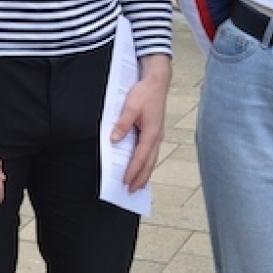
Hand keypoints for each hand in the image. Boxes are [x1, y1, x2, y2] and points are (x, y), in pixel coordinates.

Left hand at [110, 53, 171, 192]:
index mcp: (152, 133)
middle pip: (149, 163)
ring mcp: (157, 135)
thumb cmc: (145, 93)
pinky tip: (142, 166)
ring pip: (152, 159)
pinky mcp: (155, 131)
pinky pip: (151, 152)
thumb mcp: (130, 107)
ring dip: (145, 173)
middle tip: (131, 191)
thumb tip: (114, 140)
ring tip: (137, 185)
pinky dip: (146, 163)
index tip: (125, 182)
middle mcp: (157, 137)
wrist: (157, 81)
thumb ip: (122, 124)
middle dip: (141, 178)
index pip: (141, 157)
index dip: (133, 171)